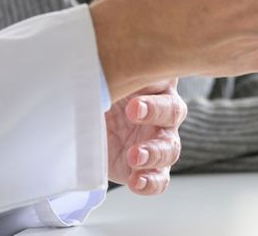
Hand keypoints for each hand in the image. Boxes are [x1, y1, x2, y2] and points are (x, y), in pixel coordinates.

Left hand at [105, 79, 185, 194]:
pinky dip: (151, 182)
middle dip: (155, 112)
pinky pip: (160, 178)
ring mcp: (159, 140)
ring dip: (154, 152)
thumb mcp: (100, 81)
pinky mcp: (149, 167)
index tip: (132, 94)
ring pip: (170, 147)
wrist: (84, 123)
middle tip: (132, 112)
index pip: (166, 77)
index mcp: (154, 83)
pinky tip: (137, 182)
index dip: (153, 83)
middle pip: (172, 110)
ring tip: (134, 156)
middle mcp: (162, 111)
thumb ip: (106, 77)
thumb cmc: (98, 92)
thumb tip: (94, 75)